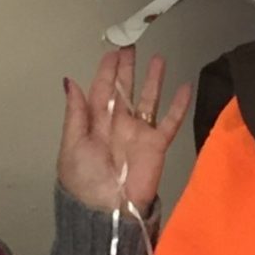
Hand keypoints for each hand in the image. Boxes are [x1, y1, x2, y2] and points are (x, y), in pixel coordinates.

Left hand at [59, 46, 192, 213]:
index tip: (113, 50)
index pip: (101, 90)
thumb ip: (76, 113)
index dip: (107, 70)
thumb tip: (70, 81)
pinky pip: (169, 122)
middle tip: (132, 44)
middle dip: (127, 68)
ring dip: (153, 80)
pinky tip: (184, 87)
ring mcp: (139, 133)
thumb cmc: (84, 180)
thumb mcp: (72, 145)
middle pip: (124, 90)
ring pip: (148, 100)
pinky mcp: (157, 145)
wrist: (106, 211)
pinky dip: (178, 106)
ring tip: (159, 58)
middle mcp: (118, 124)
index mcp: (94, 123)